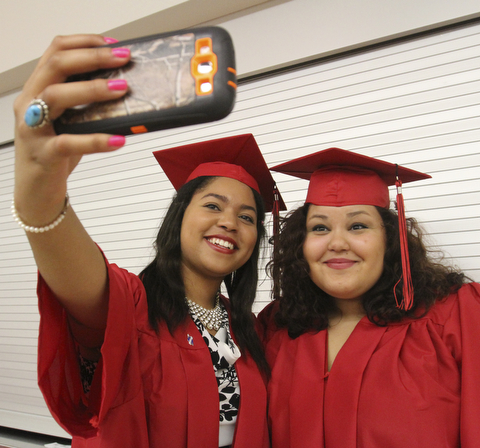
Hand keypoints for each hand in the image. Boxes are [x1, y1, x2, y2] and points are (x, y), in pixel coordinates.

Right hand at [13, 34, 130, 223]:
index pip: (55, 51)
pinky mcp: (43, 155)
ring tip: (122, 89)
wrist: (36, 191)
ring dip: (92, 89)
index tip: (113, 43)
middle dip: (93, 57)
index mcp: (36, 89)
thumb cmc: (55, 152)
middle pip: (56, 66)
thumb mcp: (68, 121)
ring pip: (56, 97)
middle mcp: (29, 103)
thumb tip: (124, 88)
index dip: (84, 42)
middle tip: (123, 58)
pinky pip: (68, 143)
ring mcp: (33, 129)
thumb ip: (85, 103)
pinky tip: (118, 140)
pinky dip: (95, 140)